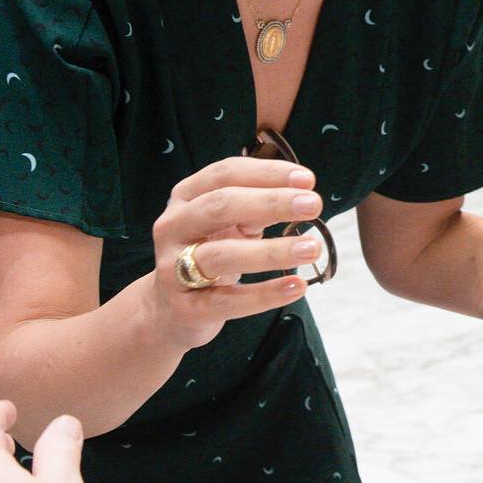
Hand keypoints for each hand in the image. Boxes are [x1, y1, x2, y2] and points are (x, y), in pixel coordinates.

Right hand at [148, 156, 322, 349]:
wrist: (170, 309)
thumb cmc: (208, 253)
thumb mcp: (228, 223)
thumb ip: (256, 208)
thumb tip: (301, 196)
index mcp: (186, 197)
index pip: (225, 173)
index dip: (267, 173)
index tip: (307, 180)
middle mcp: (173, 227)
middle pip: (221, 206)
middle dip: (271, 202)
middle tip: (313, 205)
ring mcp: (173, 268)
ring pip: (223, 255)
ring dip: (272, 251)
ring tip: (311, 248)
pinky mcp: (185, 307)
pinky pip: (228, 301)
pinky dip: (265, 294)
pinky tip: (296, 286)